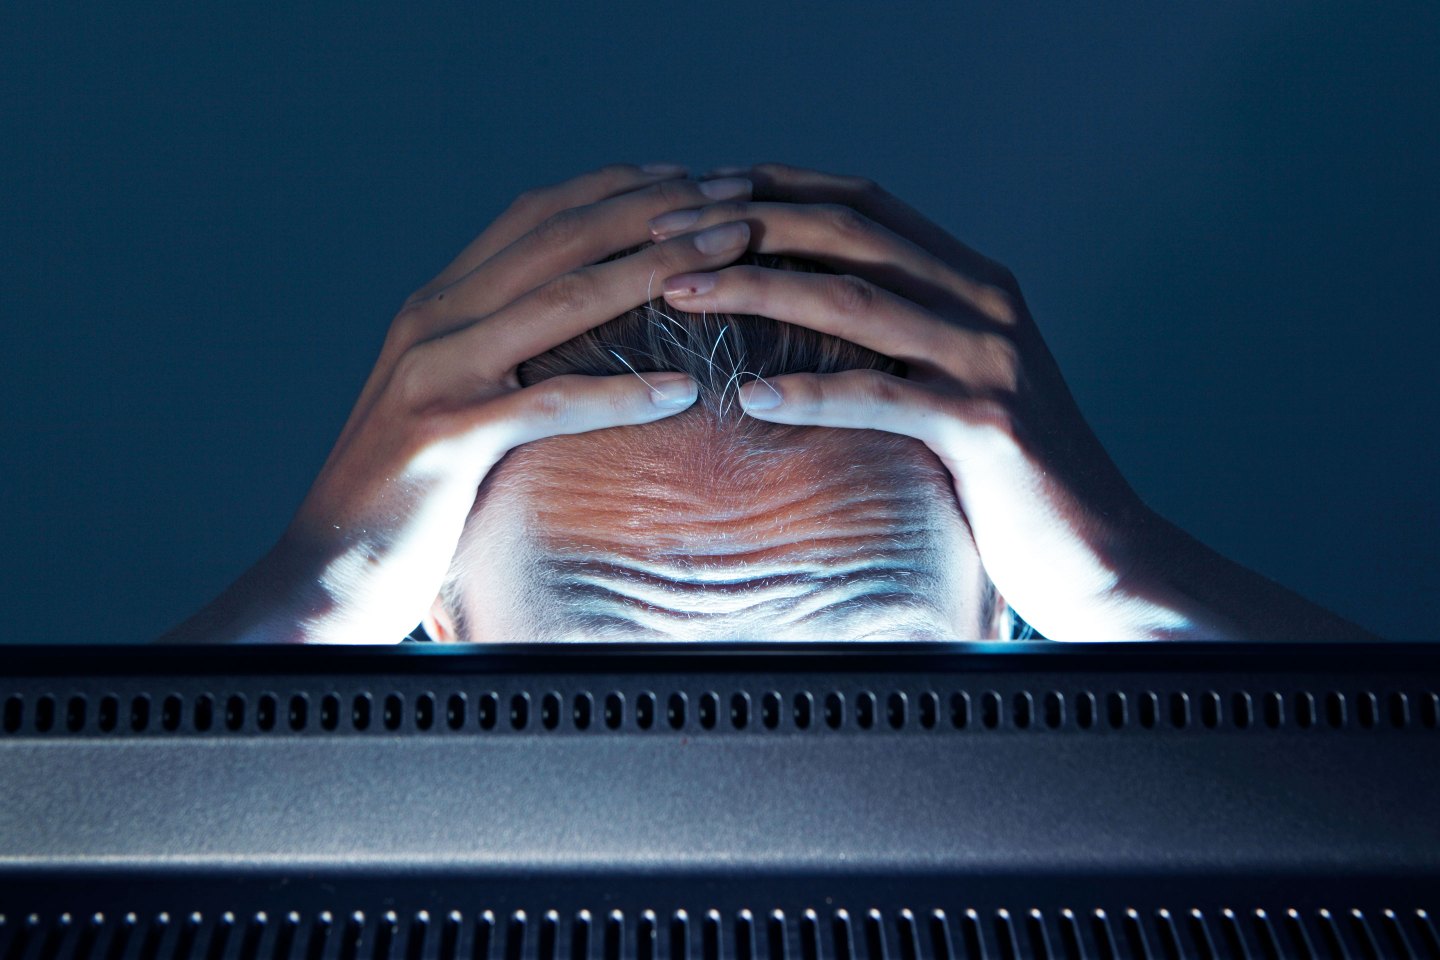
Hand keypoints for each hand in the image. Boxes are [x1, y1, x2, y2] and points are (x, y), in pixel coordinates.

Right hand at [162, 164, 756, 643]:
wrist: (325, 568)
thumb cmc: (405, 492)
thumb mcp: (450, 397)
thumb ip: (498, 351)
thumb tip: (581, 332)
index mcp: (439, 304)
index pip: (537, 216)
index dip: (619, 188)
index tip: (692, 178)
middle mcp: (434, 320)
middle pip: (561, 239)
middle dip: (656, 210)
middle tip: (735, 198)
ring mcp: (435, 374)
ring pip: (562, 300)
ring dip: (655, 269)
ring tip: (730, 256)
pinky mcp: (444, 438)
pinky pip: (548, 403)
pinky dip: (620, 393)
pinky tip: (682, 391)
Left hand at [650, 163, 1213, 639]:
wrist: (1103, 552)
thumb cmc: (1011, 474)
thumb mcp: (958, 380)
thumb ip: (903, 332)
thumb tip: (802, 306)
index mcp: (974, 281)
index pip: (865, 202)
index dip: (779, 187)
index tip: (700, 190)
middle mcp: (985, 303)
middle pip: (851, 233)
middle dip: (749, 224)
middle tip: (665, 235)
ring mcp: (989, 362)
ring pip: (856, 302)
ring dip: (758, 289)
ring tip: (680, 292)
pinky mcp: (986, 428)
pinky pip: (882, 398)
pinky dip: (812, 393)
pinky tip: (749, 395)